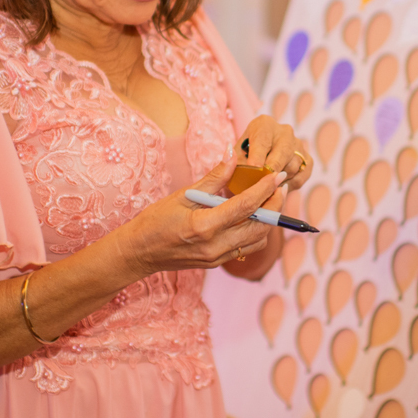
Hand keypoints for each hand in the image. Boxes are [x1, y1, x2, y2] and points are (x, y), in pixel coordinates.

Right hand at [113, 152, 285, 277]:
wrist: (139, 252)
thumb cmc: (155, 221)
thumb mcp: (182, 195)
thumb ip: (213, 177)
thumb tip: (232, 154)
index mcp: (204, 226)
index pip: (245, 206)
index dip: (265, 189)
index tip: (277, 175)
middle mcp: (215, 245)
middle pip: (260, 226)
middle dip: (275, 205)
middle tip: (278, 186)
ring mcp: (217, 257)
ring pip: (258, 240)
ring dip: (268, 220)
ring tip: (268, 200)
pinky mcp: (217, 262)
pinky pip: (247, 248)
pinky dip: (256, 232)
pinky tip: (252, 216)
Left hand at [237, 115, 313, 192]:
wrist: (259, 156)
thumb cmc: (245, 155)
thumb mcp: (235, 155)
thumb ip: (234, 161)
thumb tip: (235, 163)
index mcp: (264, 124)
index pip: (262, 141)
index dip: (257, 158)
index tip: (252, 171)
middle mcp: (285, 131)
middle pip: (282, 154)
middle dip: (270, 172)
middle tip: (259, 187)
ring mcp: (299, 145)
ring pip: (292, 167)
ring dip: (278, 181)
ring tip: (264, 189)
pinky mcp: (307, 160)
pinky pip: (300, 177)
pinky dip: (289, 185)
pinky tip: (276, 188)